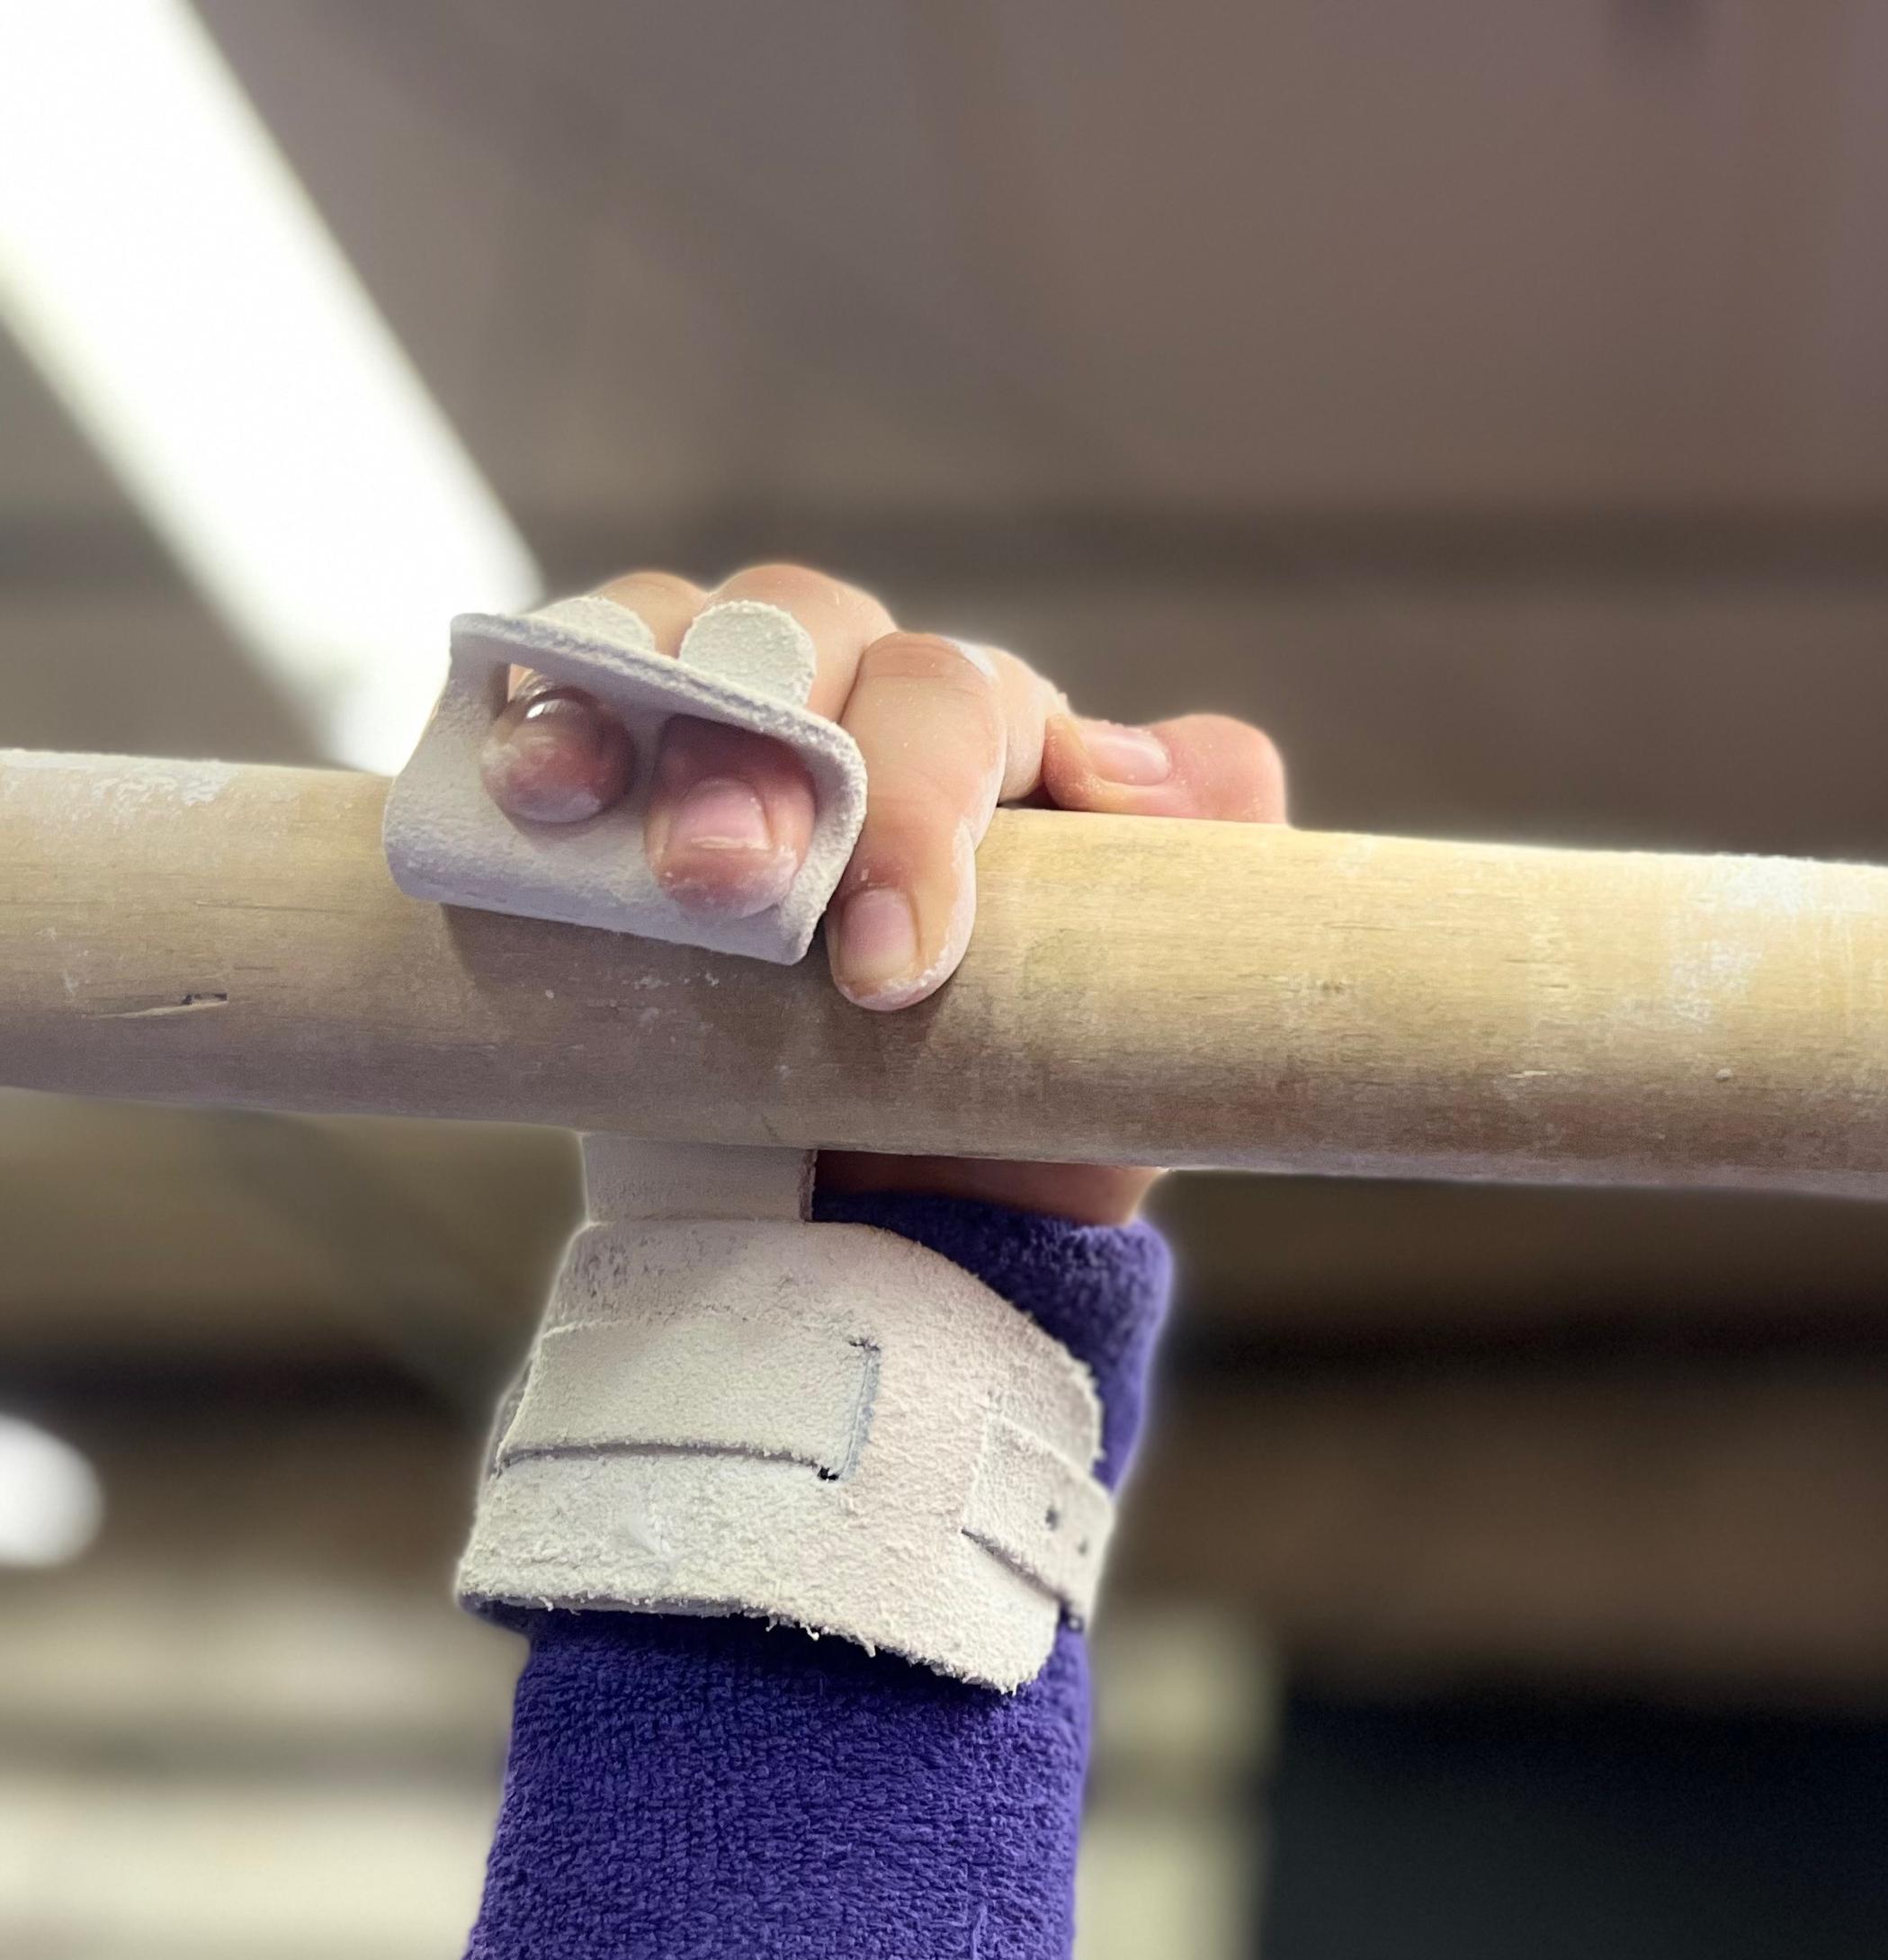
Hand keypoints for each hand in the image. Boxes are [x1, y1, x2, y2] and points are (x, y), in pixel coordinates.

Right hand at [478, 563, 1289, 1225]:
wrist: (901, 1221)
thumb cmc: (1030, 1097)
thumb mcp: (1153, 1001)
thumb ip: (1207, 864)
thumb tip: (1162, 768)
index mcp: (988, 727)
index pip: (958, 697)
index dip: (920, 806)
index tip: (891, 968)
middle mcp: (848, 692)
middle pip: (805, 635)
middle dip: (764, 754)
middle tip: (732, 888)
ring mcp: (709, 720)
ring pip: (669, 632)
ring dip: (625, 711)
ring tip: (576, 810)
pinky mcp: (595, 783)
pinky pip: (550, 691)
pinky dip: (522, 718)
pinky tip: (502, 786)